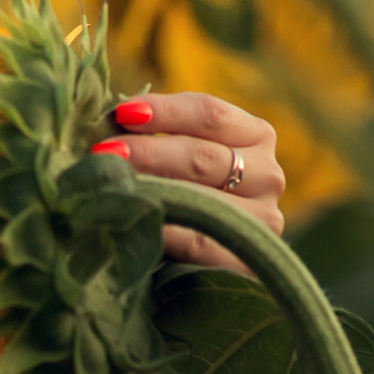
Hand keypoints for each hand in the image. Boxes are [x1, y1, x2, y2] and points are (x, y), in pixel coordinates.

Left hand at [104, 91, 286, 271]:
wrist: (208, 261)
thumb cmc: (186, 191)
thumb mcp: (181, 155)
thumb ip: (156, 134)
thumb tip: (111, 118)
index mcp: (255, 135)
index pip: (210, 114)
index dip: (165, 111)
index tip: (122, 112)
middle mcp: (268, 174)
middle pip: (204, 156)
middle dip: (149, 152)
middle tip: (106, 152)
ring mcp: (262, 219)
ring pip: (203, 198)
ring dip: (152, 190)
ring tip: (112, 185)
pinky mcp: (247, 260)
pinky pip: (199, 241)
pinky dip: (164, 229)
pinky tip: (135, 222)